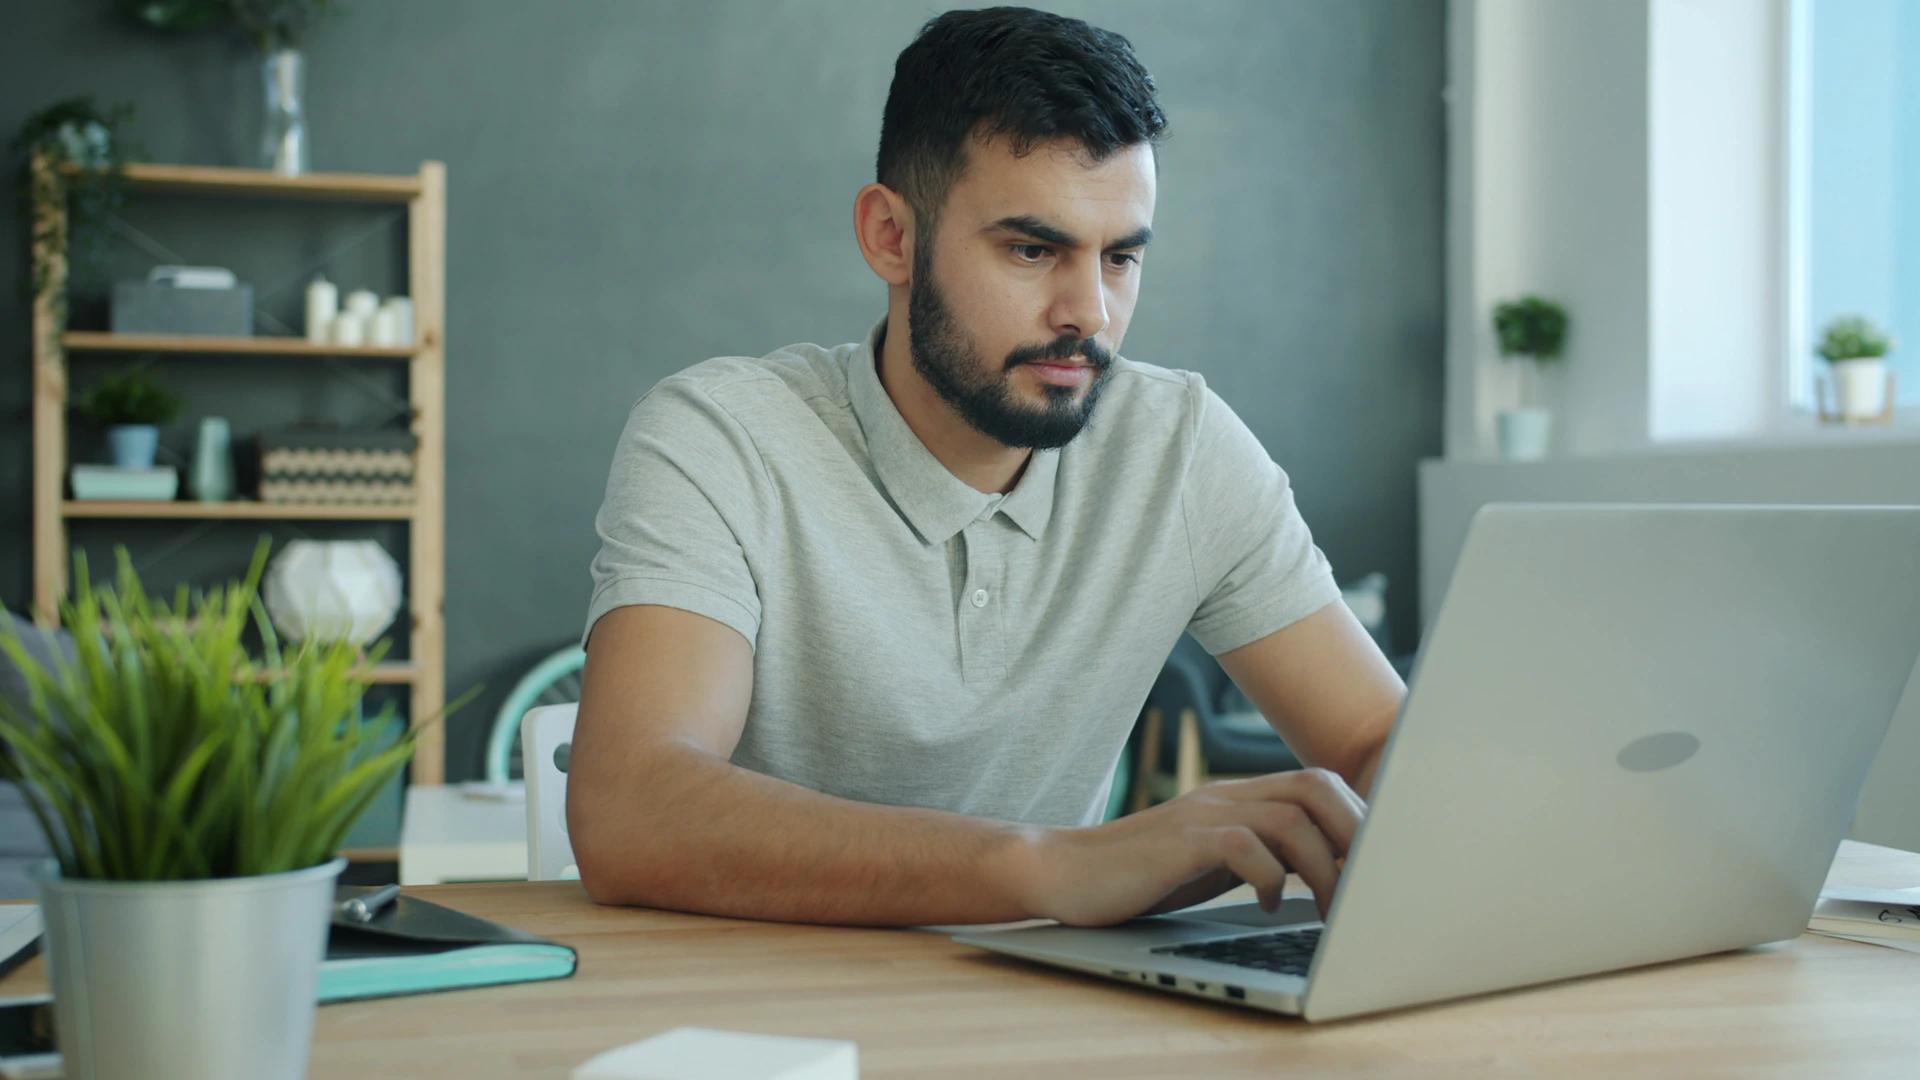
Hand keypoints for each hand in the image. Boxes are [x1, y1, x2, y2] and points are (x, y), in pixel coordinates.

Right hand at [1022, 769, 1365, 926]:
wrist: (1064, 872)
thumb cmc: (1142, 875)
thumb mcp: (1214, 862)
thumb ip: (1262, 856)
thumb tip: (1326, 876)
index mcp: (1239, 798)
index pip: (1318, 784)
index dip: (1359, 816)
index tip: (1381, 861)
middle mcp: (1226, 796)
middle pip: (1317, 786)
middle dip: (1357, 831)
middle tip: (1369, 881)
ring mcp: (1202, 814)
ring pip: (1290, 818)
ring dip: (1323, 866)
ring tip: (1327, 907)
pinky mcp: (1179, 842)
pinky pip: (1243, 845)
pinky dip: (1269, 876)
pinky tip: (1265, 904)